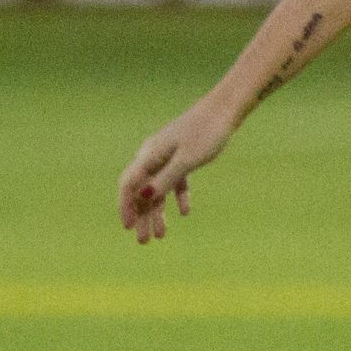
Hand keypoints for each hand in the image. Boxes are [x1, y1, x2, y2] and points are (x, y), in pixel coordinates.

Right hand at [118, 96, 237, 242]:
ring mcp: (168, 155)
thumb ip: (166, 179)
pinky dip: (178, 197)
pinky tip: (184, 212)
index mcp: (149, 154)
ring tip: (162, 235)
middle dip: (141, 217)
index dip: (125, 206)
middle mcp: (154, 155)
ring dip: (158, 212)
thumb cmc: (206, 132)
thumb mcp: (187, 160)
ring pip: (157, 188)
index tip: (127, 228)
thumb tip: (143, 198)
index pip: (129, 184)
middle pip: (141, 191)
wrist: (225, 109)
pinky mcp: (183, 155)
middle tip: (144, 241)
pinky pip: (175, 181)